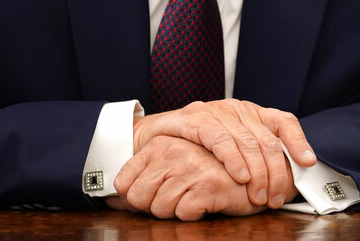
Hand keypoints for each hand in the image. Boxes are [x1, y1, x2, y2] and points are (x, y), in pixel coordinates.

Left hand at [111, 135, 266, 219]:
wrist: (251, 173)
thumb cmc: (207, 173)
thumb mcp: (171, 166)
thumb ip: (143, 178)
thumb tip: (109, 200)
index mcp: (160, 145)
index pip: (123, 184)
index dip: (137, 198)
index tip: (155, 194)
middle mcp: (173, 151)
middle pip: (138, 199)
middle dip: (154, 207)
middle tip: (177, 199)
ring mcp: (191, 166)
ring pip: (160, 209)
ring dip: (176, 211)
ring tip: (193, 198)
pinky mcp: (209, 185)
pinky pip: (183, 214)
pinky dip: (193, 215)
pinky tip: (205, 203)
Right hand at [132, 99, 314, 207]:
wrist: (154, 137)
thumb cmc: (196, 147)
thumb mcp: (231, 150)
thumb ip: (255, 157)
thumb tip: (287, 179)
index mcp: (251, 113)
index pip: (283, 121)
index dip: (299, 141)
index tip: (308, 163)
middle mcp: (237, 108)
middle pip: (268, 139)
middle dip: (276, 173)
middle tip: (276, 198)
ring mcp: (216, 111)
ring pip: (247, 141)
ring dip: (257, 172)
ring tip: (259, 196)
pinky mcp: (195, 118)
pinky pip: (220, 138)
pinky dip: (233, 159)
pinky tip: (239, 176)